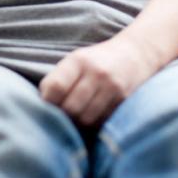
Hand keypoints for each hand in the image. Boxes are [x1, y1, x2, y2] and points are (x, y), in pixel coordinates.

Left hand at [39, 33, 164, 126]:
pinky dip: (94, 123)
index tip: (47, 106)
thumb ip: (58, 80)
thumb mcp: (75, 61)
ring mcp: (112, 87)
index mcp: (78, 60)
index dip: (47, 102)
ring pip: (86, 119)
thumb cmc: (97, 60)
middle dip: (63, 116)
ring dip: (78, 123)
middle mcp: (96, 72)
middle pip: (71, 108)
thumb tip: (41, 107)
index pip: (56, 87)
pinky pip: (102, 121)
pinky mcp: (124, 100)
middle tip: (62, 116)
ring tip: (76, 117)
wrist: (136, 54)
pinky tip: (92, 115)